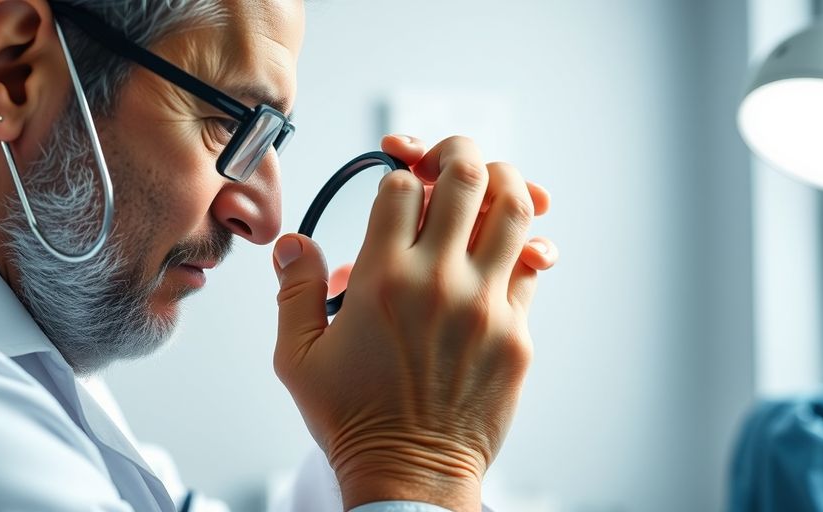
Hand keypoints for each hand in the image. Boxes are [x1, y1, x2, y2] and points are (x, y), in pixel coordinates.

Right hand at [271, 135, 557, 510]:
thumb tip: (292, 242)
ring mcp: (485, 306)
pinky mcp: (517, 333)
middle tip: (448, 161)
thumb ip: (294, 290)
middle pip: (466, 176)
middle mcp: (438, 282)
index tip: (398, 192)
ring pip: (513, 209)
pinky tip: (506, 249)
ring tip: (488, 183)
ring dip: (503, 183)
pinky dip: (521, 246)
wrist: (409, 476)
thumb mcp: (298, 356)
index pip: (402, 187)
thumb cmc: (351, 419)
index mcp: (381, 279)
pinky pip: (530, 268)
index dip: (400, 176)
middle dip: (456, 153)